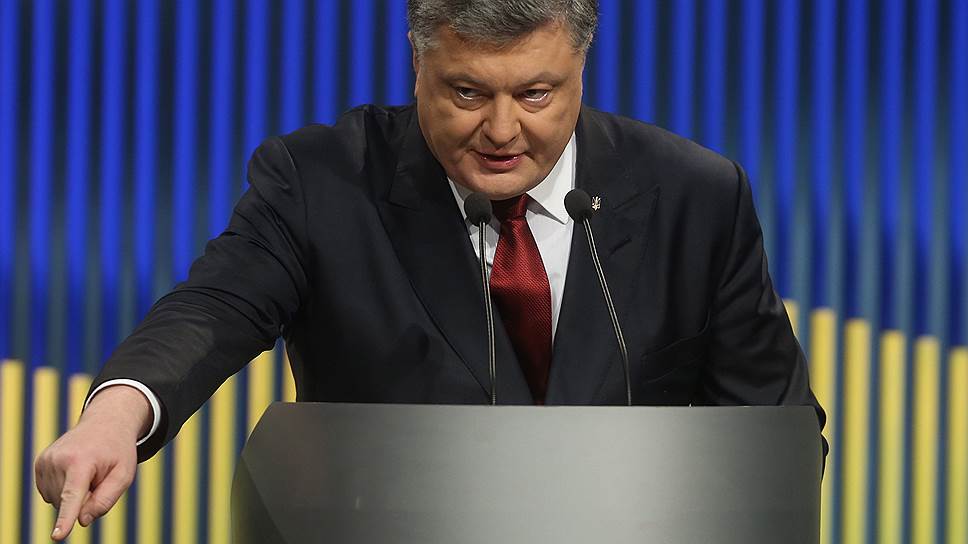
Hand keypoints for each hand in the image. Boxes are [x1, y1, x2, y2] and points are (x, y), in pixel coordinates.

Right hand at [34, 385, 150, 540]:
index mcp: (82, 461)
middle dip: (84, 498)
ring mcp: (46, 460)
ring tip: (87, 471)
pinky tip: (75, 473)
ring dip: (74, 494)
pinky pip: (49, 493)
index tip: (57, 536)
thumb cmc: (117, 451)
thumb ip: (106, 500)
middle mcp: (59, 459)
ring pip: (56, 501)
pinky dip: (63, 490)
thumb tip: (82, 521)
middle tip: (98, 476)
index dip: (66, 518)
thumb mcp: (124, 475)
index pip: (73, 496)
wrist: (105, 423)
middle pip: (67, 502)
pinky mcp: (40, 463)